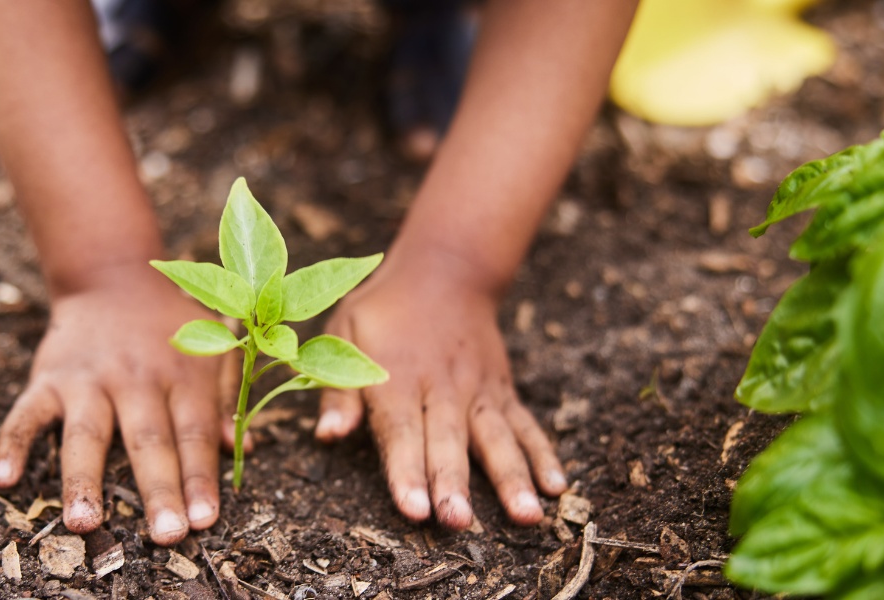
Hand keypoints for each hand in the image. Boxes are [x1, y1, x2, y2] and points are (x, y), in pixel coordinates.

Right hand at [0, 264, 227, 544]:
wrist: (112, 277)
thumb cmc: (169, 325)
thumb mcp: (209, 349)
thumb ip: (226, 398)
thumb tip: (242, 449)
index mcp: (181, 375)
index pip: (194, 433)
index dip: (201, 477)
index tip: (205, 520)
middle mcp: (135, 378)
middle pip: (147, 441)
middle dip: (157, 490)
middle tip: (166, 536)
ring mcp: (88, 379)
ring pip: (86, 434)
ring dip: (83, 480)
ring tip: (84, 524)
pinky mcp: (48, 377)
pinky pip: (26, 414)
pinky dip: (11, 444)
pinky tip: (2, 480)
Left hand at [314, 249, 566, 528]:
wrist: (445, 272)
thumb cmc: (383, 311)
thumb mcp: (344, 335)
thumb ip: (338, 390)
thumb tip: (327, 435)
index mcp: (397, 379)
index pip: (401, 432)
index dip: (407, 471)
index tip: (414, 510)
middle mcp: (442, 388)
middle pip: (449, 441)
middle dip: (454, 484)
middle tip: (457, 522)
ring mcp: (478, 391)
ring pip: (496, 438)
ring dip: (512, 478)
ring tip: (528, 517)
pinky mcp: (502, 392)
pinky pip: (525, 426)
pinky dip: (543, 454)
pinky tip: (557, 488)